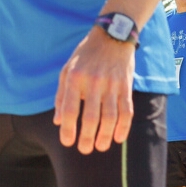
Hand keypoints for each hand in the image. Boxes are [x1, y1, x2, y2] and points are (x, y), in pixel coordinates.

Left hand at [54, 28, 135, 153]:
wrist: (112, 37)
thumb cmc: (86, 55)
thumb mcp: (67, 70)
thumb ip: (62, 96)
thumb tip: (59, 121)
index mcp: (74, 78)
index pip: (71, 109)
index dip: (69, 129)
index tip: (67, 143)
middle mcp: (93, 82)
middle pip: (91, 117)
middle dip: (87, 137)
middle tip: (85, 150)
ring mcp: (111, 84)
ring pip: (110, 117)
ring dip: (106, 135)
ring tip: (101, 147)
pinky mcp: (126, 86)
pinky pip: (126, 110)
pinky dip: (124, 126)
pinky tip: (119, 138)